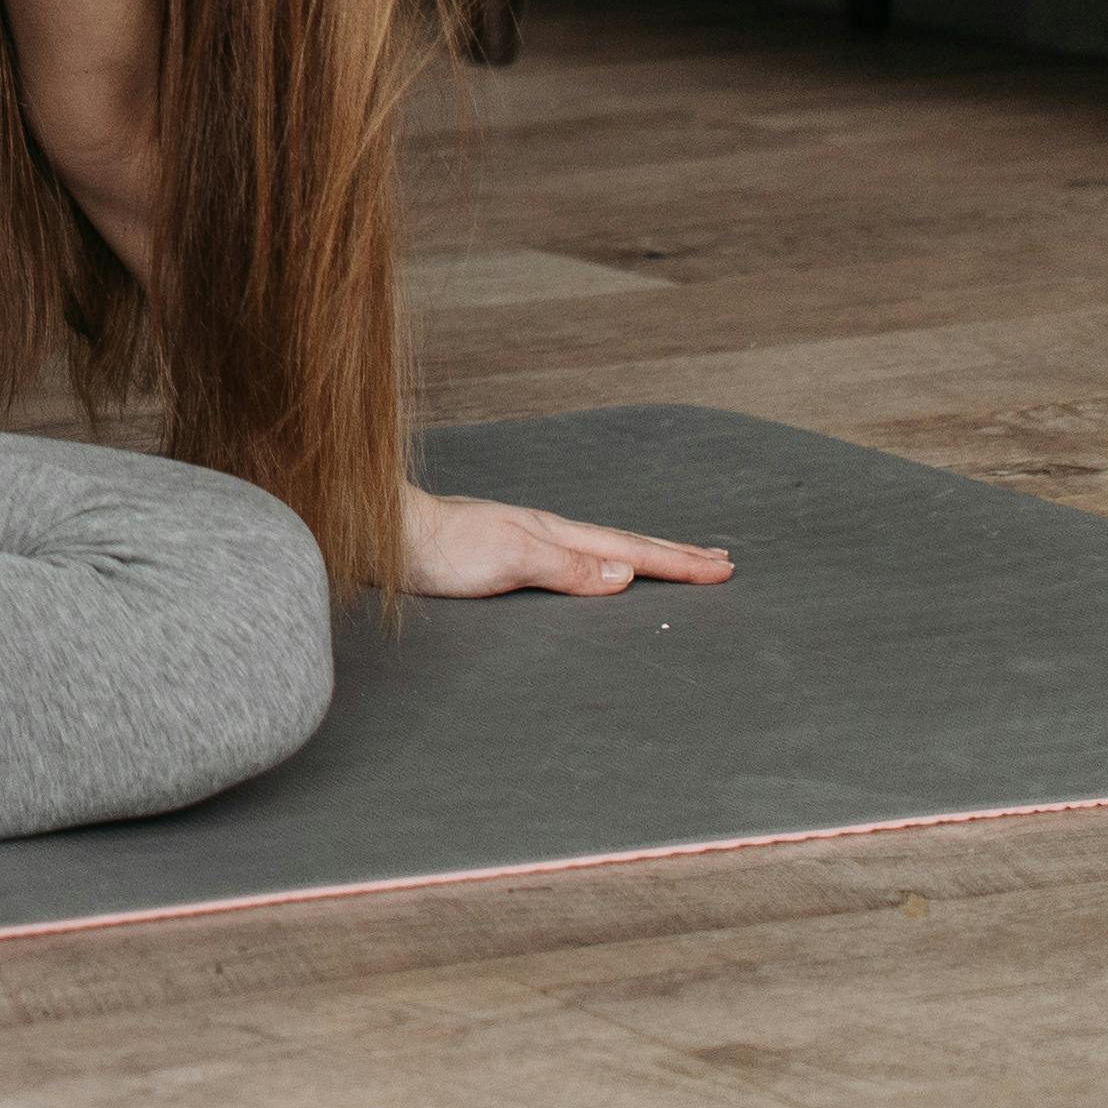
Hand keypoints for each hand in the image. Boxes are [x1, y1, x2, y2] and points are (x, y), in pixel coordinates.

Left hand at [399, 483, 733, 599]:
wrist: (384, 533)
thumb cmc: (440, 549)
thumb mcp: (508, 560)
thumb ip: (566, 567)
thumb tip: (626, 575)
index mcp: (555, 535)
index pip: (631, 551)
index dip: (678, 563)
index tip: (723, 568)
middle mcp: (547, 533)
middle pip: (625, 544)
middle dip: (675, 554)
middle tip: (721, 560)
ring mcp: (526, 539)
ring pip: (602, 548)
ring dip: (645, 554)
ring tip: (674, 559)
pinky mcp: (505, 552)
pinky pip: (576, 557)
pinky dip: (605, 561)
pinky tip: (598, 568)